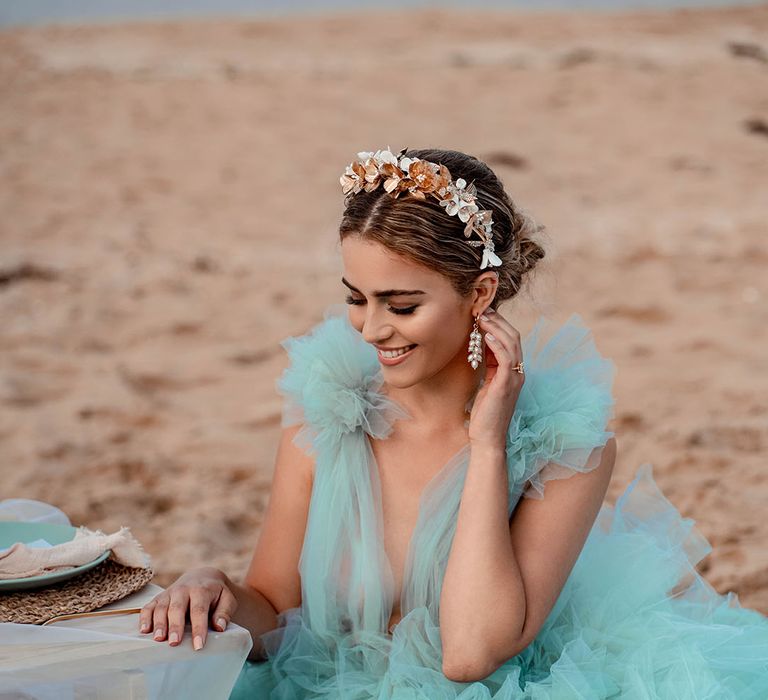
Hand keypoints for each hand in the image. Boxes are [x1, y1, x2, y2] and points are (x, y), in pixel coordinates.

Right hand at [138, 566, 236, 650]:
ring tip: (158, 639)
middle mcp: (183, 589)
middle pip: (177, 608)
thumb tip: (219, 627)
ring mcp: (169, 593)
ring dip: (159, 623)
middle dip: (175, 625)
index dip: (199, 628)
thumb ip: (224, 612)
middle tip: (174, 643)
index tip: (198, 646)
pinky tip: (144, 630)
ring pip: (161, 607)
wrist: (203, 577)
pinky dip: (145, 618)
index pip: (199, 610)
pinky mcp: (159, 598)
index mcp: (201, 590)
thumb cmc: (216, 594)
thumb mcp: (227, 599)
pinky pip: (149, 606)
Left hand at [467, 309, 524, 450]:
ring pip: (512, 344)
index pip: (510, 341)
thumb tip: (479, 347)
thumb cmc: (484, 415)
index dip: (498, 325)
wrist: (487, 439)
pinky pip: (506, 358)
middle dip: (498, 321)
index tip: (482, 313)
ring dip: (496, 328)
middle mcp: (517, 373)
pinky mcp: (507, 385)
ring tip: (482, 317)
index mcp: (513, 372)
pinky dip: (497, 344)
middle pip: (513, 337)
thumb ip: (487, 367)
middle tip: (481, 309)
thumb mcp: (485, 385)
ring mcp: (514, 378)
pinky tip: (486, 336)